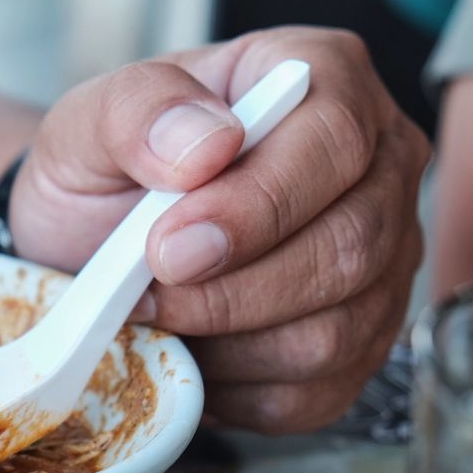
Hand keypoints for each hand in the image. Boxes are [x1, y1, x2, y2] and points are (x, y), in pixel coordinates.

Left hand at [10, 27, 429, 432]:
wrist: (91, 247)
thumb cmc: (107, 172)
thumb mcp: (89, 121)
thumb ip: (138, 109)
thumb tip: (206, 144)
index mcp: (322, 79)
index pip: (334, 142)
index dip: (255, 207)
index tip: (166, 247)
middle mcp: (377, 168)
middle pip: (350, 248)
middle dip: (232, 291)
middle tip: (147, 294)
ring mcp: (383, 262)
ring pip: (335, 332)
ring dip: (225, 341)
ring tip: (160, 316)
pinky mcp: (361, 344)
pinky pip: (317, 393)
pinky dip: (237, 389)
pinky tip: (194, 352)